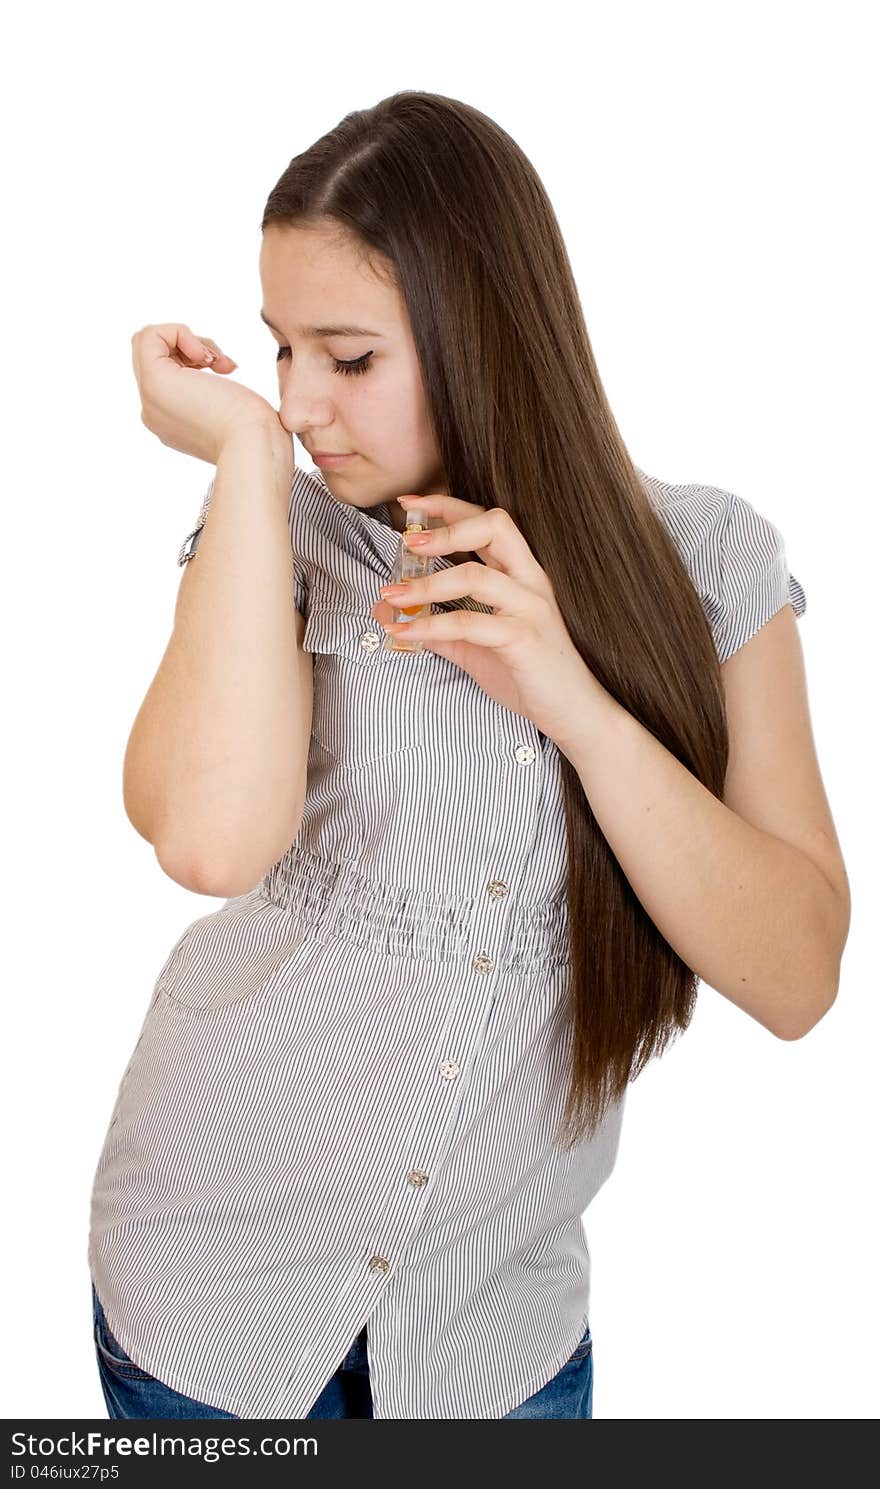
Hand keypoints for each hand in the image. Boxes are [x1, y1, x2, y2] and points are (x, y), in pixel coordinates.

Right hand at [131, 322, 285, 466]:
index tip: (226, 369)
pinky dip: (180, 332)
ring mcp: (150, 399)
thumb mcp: (233, 409)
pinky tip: (206, 358)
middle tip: (222, 364)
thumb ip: (211, 394)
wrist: (257, 448)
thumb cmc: (259, 432)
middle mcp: (153, 412)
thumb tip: (202, 369)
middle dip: (191, 346)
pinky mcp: (155, 384)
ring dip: (188, 340)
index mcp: (170, 421)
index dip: (193, 356)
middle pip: (152, 354)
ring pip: (148, 342)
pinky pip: (151, 336)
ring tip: (218, 363)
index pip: (162, 370)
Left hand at [372, 493, 600, 745]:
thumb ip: (441, 629)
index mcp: (521, 574)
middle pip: (494, 526)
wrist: (572, 711)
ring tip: (392, 595)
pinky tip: (404, 632)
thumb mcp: (477, 646)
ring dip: (425, 584)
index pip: (488, 522)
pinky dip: (429, 626)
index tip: (410, 506)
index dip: (448, 507)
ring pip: (474, 576)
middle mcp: (530, 581)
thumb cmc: (529, 675)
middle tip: (408, 541)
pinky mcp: (524, 638)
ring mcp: (530, 607)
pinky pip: (469, 623)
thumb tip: (396, 616)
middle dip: (446, 527)